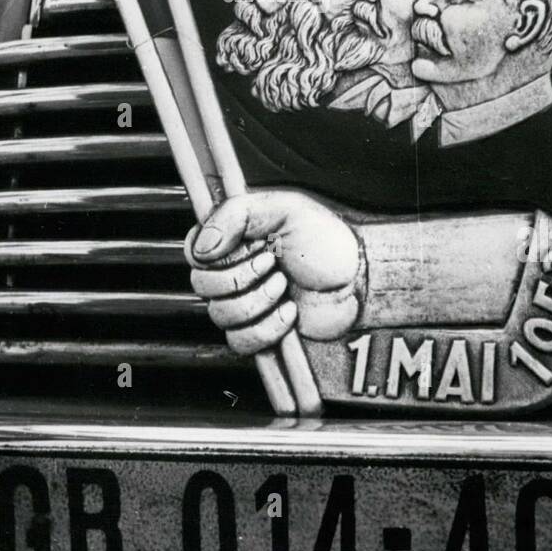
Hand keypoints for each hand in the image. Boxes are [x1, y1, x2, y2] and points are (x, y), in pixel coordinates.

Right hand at [186, 191, 361, 352]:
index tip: (245, 247)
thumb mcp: (285, 209)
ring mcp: (244, 303)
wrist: (357, 279)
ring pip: (220, 315)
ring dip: (259, 301)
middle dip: (242, 277)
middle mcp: (232, 270)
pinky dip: (267, 328)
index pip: (194, 251)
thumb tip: (201, 247)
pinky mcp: (258, 333)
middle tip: (274, 263)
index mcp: (233, 238)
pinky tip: (290, 312)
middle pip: (202, 286)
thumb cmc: (325, 239)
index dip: (212, 256)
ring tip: (285, 285)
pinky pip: (241, 342)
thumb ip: (236, 215)